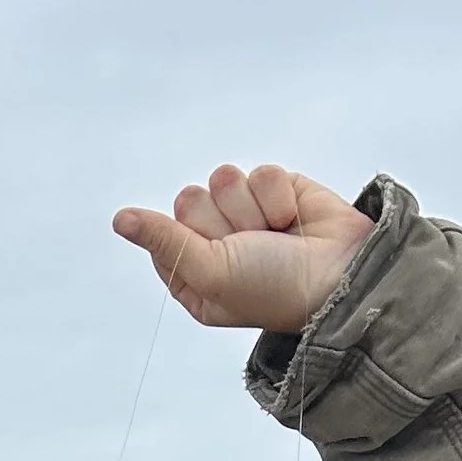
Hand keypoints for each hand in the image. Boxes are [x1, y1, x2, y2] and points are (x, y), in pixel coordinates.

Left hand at [112, 163, 374, 334]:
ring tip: (275, 235)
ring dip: (251, 209)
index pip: (162, 235)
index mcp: (195, 276)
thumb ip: (164, 240)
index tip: (216, 261)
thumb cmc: (274, 289)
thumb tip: (120, 219)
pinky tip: (293, 220)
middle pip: (188, 200)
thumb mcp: (210, 272)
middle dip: (222, 222)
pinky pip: (260, 171)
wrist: (341, 276)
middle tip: (250, 247)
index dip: (188, 241)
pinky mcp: (277, 189)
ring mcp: (247, 215)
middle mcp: (218, 246)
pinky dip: (278, 196)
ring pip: (223, 180)